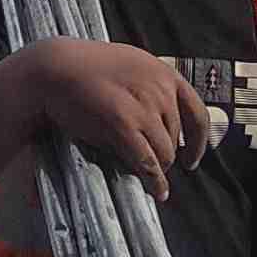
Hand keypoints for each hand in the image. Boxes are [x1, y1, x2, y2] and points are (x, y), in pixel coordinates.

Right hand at [31, 38, 208, 201]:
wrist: (56, 68)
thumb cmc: (90, 67)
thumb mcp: (133, 64)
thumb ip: (153, 85)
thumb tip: (168, 116)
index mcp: (164, 72)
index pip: (197, 112)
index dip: (199, 141)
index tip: (192, 158)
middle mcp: (159, 88)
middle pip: (176, 137)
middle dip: (166, 153)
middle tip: (151, 164)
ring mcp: (142, 106)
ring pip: (165, 152)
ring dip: (158, 168)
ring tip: (148, 176)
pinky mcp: (123, 124)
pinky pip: (147, 161)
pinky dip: (154, 181)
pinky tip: (156, 191)